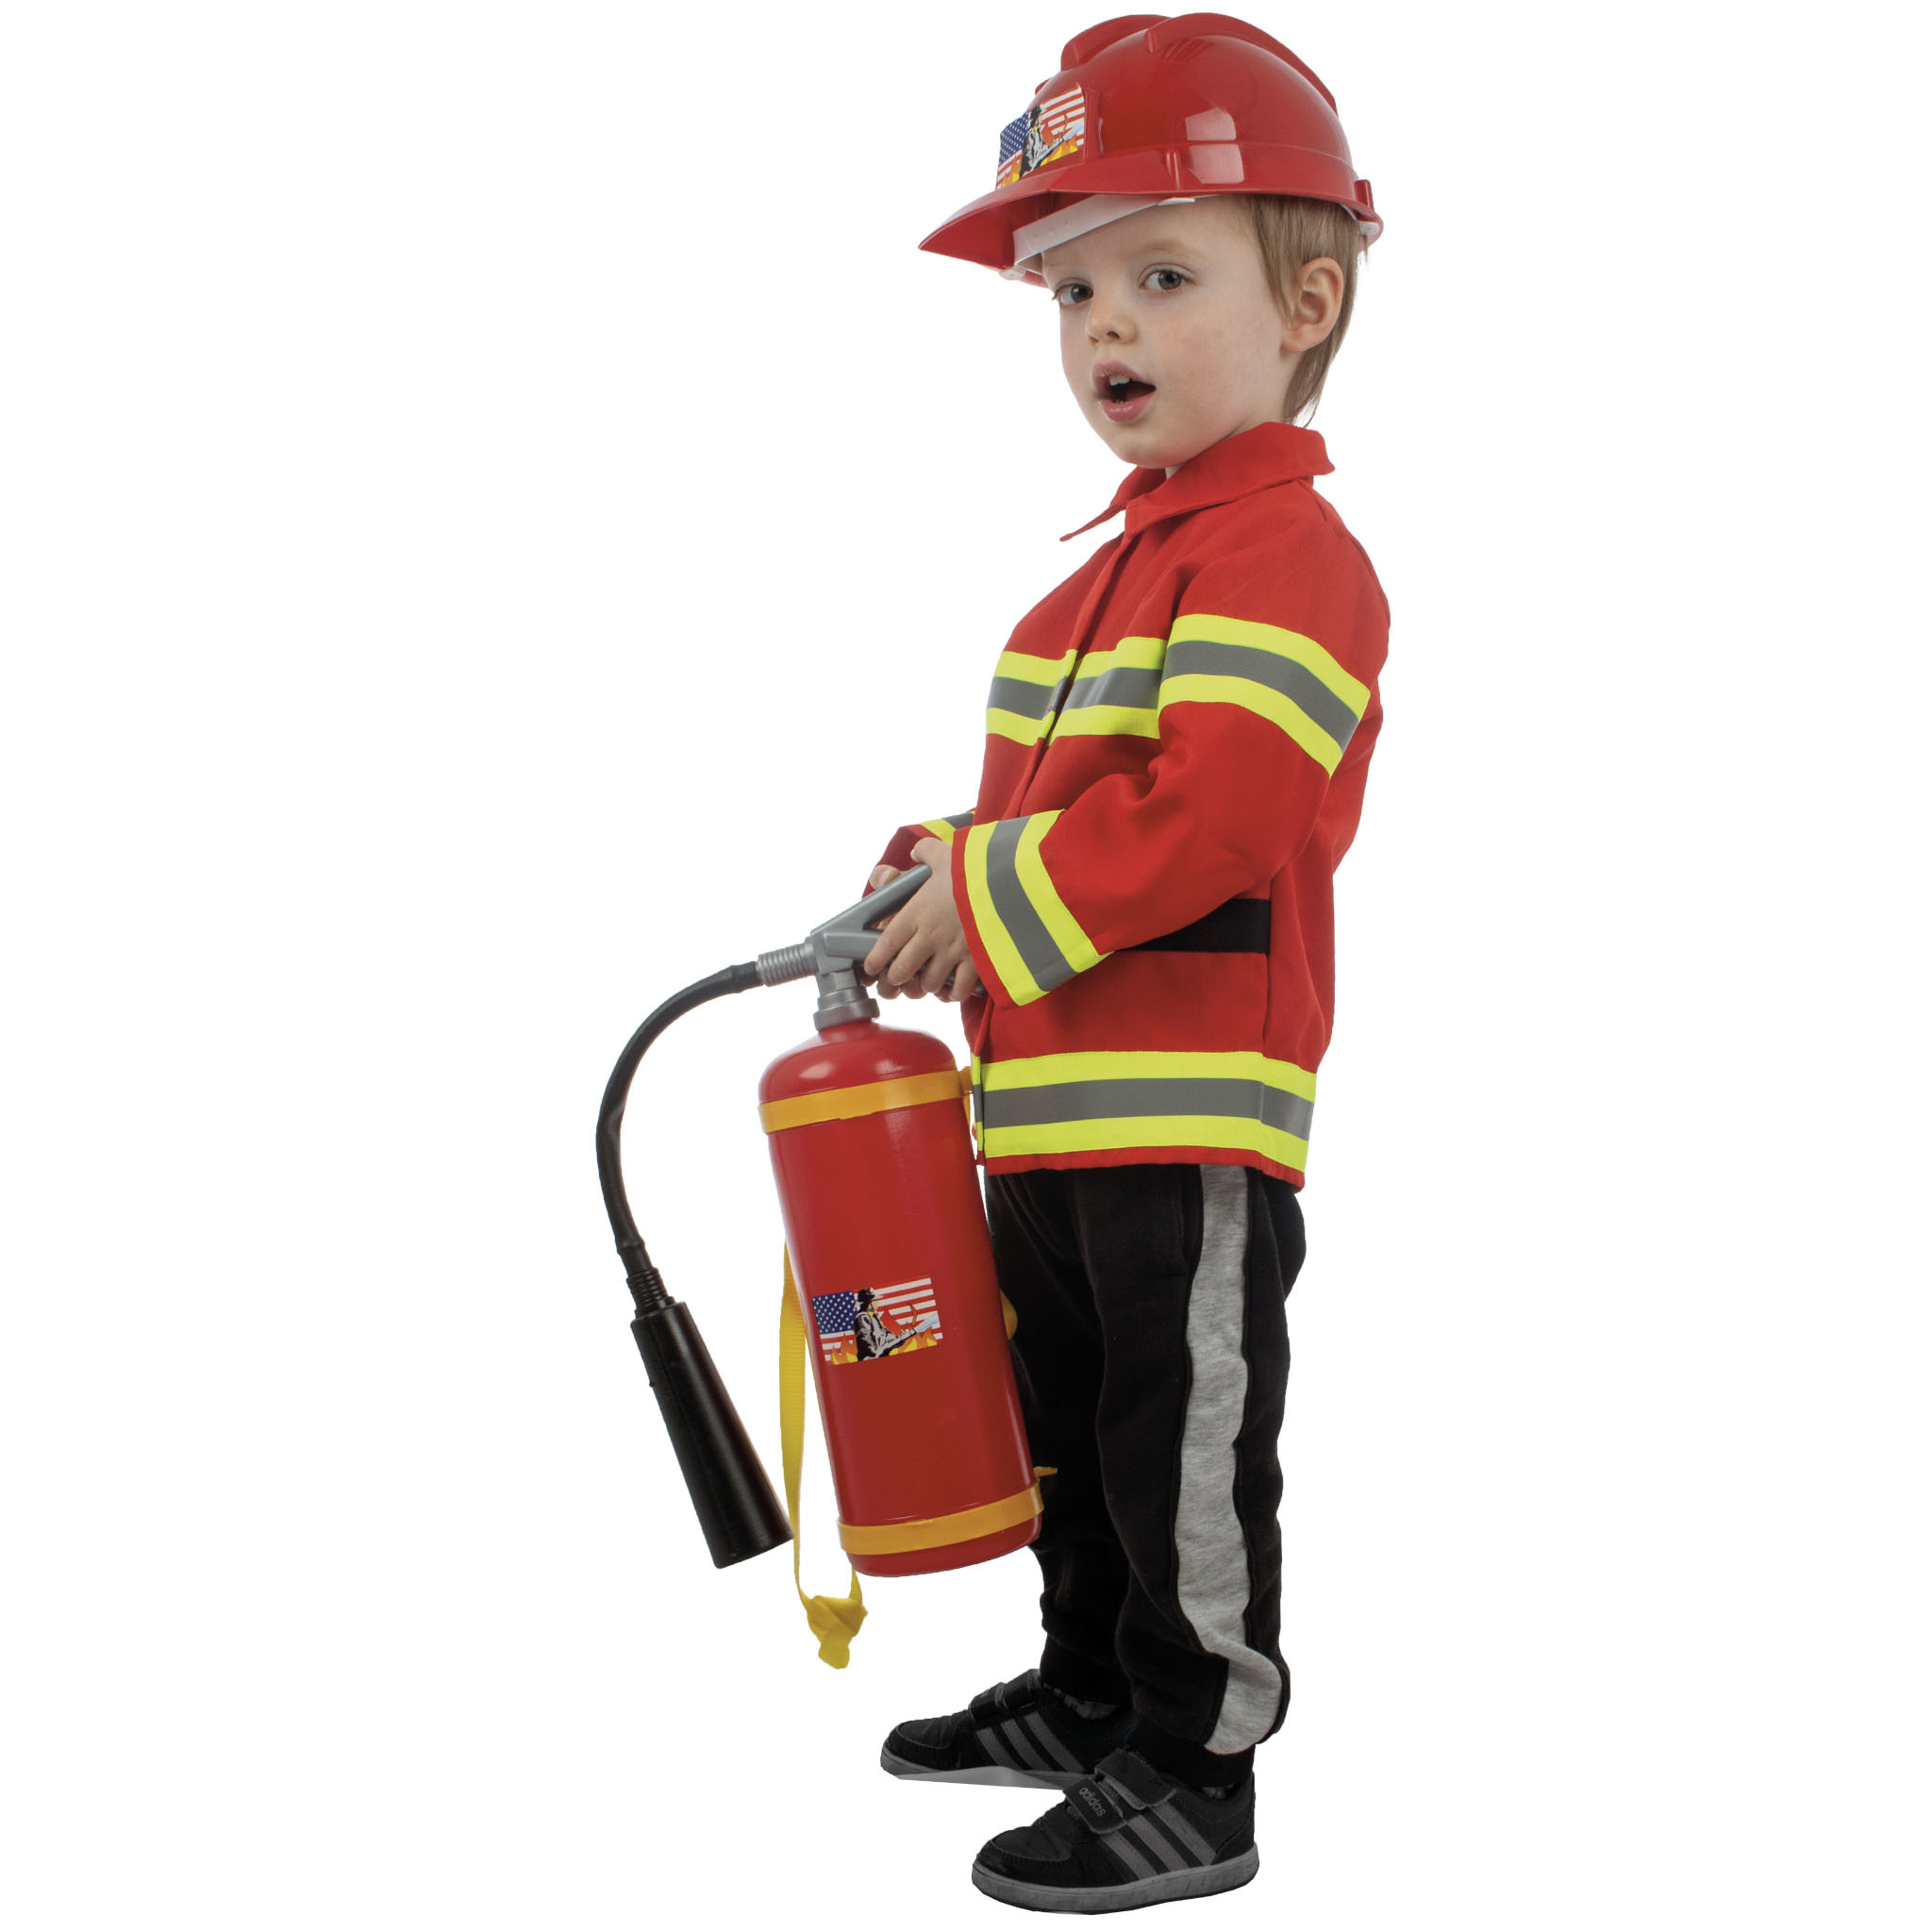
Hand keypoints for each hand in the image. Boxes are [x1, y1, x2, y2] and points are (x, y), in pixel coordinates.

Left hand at [861, 839, 980, 1002]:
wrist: (1013, 882)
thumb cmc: (976, 867)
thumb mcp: (947, 853)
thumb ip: (926, 852)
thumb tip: (916, 852)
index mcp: (918, 911)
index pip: (887, 943)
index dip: (875, 959)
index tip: (871, 967)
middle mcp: (931, 936)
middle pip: (901, 970)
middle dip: (897, 977)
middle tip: (899, 977)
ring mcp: (954, 951)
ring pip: (929, 983)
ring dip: (926, 985)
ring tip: (927, 980)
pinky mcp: (977, 962)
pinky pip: (959, 990)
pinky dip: (953, 993)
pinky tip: (952, 988)